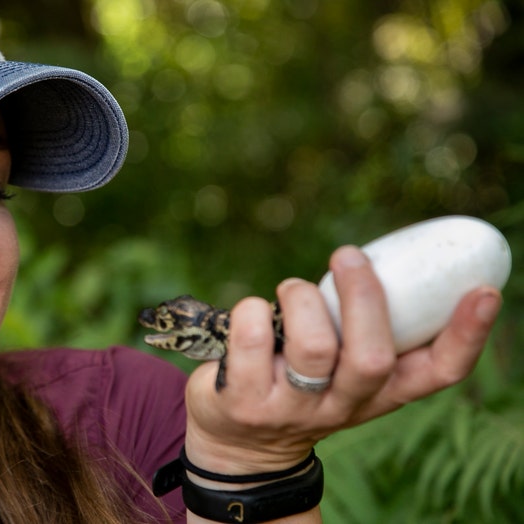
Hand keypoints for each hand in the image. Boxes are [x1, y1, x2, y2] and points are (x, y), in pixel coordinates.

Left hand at [183, 245, 502, 474]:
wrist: (240, 447)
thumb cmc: (301, 384)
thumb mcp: (342, 370)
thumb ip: (362, 331)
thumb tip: (378, 259)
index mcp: (380, 394)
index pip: (438, 373)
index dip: (465, 335)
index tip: (483, 291)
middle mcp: (342, 406)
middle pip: (371, 357)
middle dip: (364, 298)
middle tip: (349, 255)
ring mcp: (291, 409)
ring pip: (313, 346)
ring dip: (301, 297)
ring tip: (291, 290)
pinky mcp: (243, 402)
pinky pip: (254, 338)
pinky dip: (252, 309)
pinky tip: (253, 312)